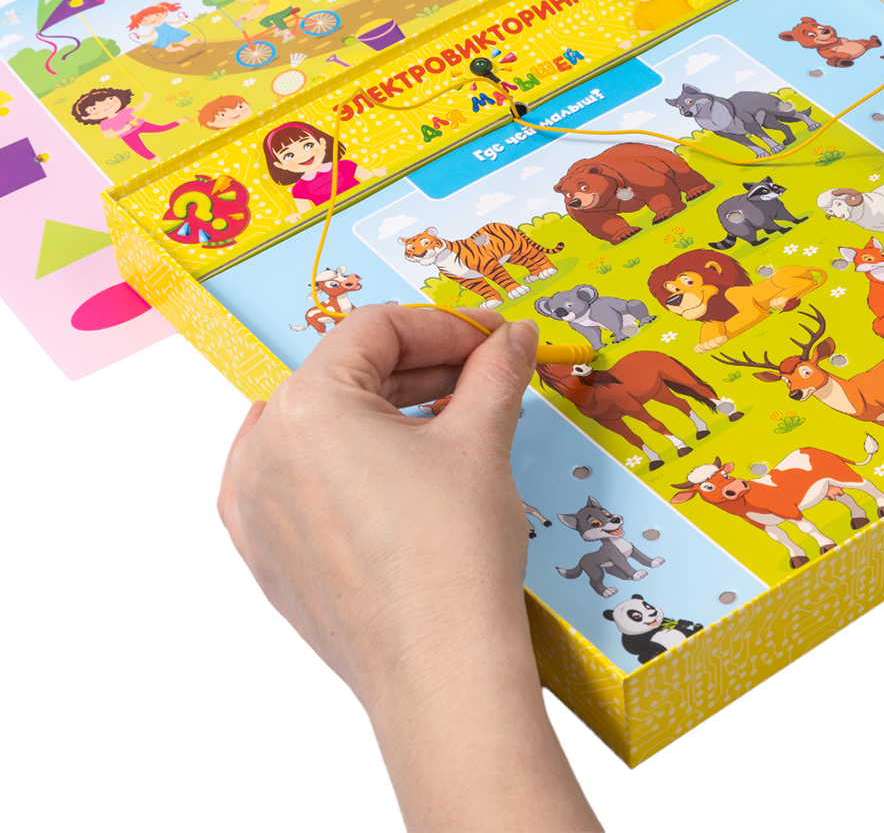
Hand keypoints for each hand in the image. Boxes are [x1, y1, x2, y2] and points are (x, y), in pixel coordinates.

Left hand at [218, 306, 598, 830]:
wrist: (441, 674)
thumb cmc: (453, 559)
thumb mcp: (481, 441)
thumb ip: (495, 371)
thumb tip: (512, 337)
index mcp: (304, 408)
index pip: (375, 330)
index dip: (442, 326)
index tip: (488, 340)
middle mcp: (260, 450)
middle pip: (346, 373)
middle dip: (420, 368)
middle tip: (481, 375)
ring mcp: (255, 508)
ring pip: (322, 425)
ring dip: (387, 411)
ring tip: (451, 421)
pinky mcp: (266, 553)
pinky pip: (302, 478)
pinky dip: (351, 461)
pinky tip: (404, 472)